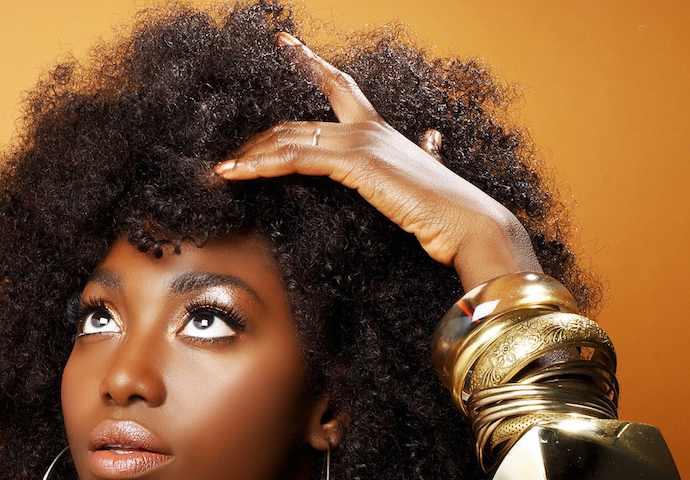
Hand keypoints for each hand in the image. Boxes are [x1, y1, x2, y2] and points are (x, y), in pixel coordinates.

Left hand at [215, 32, 540, 287]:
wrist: (469, 225)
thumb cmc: (446, 212)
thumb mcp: (425, 178)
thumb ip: (426, 156)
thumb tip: (433, 139)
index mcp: (379, 129)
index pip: (338, 86)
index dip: (310, 63)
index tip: (286, 44)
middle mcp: (367, 128)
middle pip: (294, 125)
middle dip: (254, 142)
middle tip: (224, 161)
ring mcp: (361, 141)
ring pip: (288, 141)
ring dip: (248, 158)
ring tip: (220, 173)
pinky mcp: (356, 162)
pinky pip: (296, 159)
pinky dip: (261, 167)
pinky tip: (237, 175)